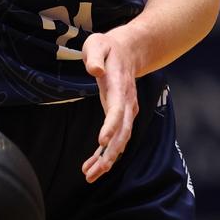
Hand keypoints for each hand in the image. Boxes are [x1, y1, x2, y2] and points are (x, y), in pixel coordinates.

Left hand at [81, 30, 138, 182]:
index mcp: (119, 85)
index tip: (101, 141)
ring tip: (90, 175)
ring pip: (121, 140)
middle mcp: (127, 102)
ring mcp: (127, 110)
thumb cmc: (108, 47)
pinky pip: (117, 138)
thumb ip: (95, 56)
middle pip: (122, 132)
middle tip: (93, 172)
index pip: (117, 108)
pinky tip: (93, 165)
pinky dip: (106, 154)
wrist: (130, 49)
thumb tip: (95, 70)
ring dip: (107, 159)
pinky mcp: (123, 116)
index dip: (111, 126)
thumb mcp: (97, 44)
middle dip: (109, 154)